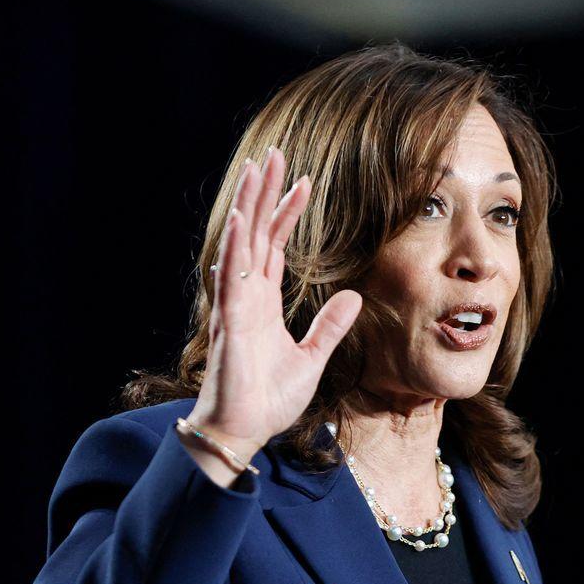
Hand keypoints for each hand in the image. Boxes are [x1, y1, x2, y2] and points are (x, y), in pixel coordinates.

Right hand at [186, 147, 362, 459]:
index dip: (287, 212)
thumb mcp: (311, 358)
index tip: (304, 181)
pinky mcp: (230, 322)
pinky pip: (231, 279)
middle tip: (274, 154)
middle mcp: (246, 295)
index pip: (275, 245)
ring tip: (254, 169)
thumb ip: (329, 327)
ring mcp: (235, 305)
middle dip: (265, 193)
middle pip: (256, 232)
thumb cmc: (269, 398)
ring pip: (241, 244)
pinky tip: (242, 221)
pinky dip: (236, 249)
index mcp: (262, 301)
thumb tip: (353, 296)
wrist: (244, 429)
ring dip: (248, 207)